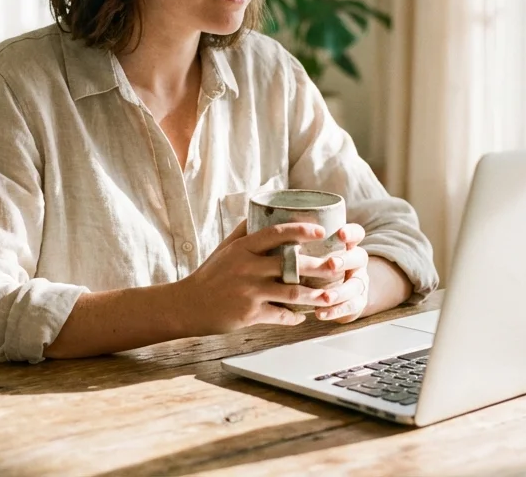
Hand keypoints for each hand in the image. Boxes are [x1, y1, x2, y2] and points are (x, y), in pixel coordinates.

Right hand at [174, 219, 337, 334]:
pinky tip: (303, 317)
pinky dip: (294, 317)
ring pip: (291, 292)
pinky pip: (280, 315)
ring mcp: (249, 292)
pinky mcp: (249, 314)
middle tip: (337, 266)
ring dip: (314, 296)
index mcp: (243, 248)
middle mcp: (247, 268)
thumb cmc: (210, 275)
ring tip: (329, 296)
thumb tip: (260, 208)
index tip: (321, 230)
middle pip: (291, 265)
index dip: (301, 230)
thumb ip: (244, 230)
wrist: (188, 305)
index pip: (276, 233)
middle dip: (319, 266)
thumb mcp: (225, 248)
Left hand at [295, 223, 370, 322]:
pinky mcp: (358, 302)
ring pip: (356, 285)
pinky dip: (334, 311)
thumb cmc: (318, 268)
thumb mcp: (314, 255)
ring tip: (326, 297)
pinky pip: (350, 307)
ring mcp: (359, 282)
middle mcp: (356, 262)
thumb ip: (303, 247)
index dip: (350, 232)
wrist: (341, 294)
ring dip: (340, 291)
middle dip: (345, 260)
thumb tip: (274, 238)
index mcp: (346, 246)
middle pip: (359, 257)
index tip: (340, 233)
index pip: (355, 233)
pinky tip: (320, 313)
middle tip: (331, 264)